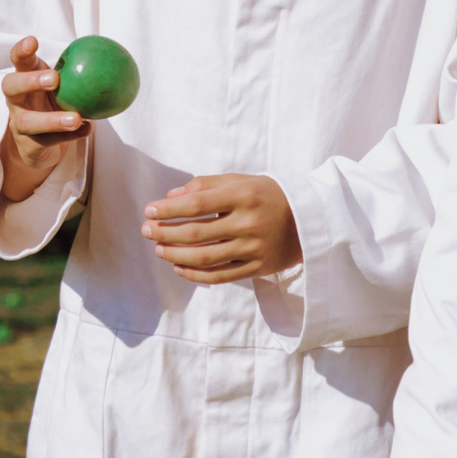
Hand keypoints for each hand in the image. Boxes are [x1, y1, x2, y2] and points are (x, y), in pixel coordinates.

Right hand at [0, 36, 89, 201]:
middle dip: (29, 81)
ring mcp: (18, 124)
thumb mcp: (65, 86)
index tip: (34, 41)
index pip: (18, 61)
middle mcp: (16, 101)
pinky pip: (48, 142)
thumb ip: (79, 73)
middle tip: (54, 79)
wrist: (41, 144)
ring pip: (28, 122)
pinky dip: (69, 137)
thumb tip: (114, 58)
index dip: (21, 51)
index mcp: (24, 79)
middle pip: (10, 87)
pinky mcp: (28, 147)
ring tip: (76, 118)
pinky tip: (87, 129)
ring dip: (52, 120)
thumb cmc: (56, 103)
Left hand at [141, 174, 301, 284]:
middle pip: (196, 233)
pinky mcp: (257, 268)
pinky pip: (220, 276)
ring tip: (159, 249)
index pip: (196, 204)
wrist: (310, 220)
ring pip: (205, 258)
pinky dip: (195, 274)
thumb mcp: (241, 181)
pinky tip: (178, 267)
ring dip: (175, 255)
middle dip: (165, 233)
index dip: (168, 209)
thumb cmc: (268, 195)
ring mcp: (254, 248)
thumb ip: (206, 185)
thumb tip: (171, 197)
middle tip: (146, 231)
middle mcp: (249, 223)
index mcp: (244, 195)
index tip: (149, 211)